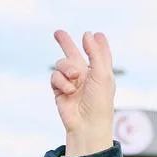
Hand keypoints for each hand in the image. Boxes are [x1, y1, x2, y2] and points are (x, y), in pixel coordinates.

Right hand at [50, 29, 115, 156]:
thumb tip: (88, 34)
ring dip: (66, 67)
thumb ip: (95, 53)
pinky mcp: (59, 89)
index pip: (99, 55)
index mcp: (101, 72)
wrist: (86, 123)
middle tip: (58, 33)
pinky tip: (69, 91)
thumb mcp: (102, 74)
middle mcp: (86, 75)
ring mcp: (71, 82)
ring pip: (62, 63)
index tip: (97, 34)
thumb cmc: (99, 101)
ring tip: (74, 77)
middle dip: (66, 43)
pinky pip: (55, 76)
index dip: (98, 45)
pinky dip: (61, 81)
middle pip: (74, 54)